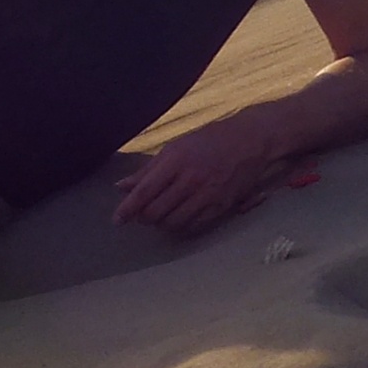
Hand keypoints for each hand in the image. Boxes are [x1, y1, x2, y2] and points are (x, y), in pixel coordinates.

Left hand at [113, 116, 278, 234]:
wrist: (250, 140)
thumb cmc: (208, 140)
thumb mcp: (174, 148)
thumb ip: (147, 170)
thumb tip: (121, 187)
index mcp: (175, 161)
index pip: (144, 191)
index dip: (127, 209)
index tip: (117, 220)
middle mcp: (190, 179)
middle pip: (156, 211)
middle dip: (143, 218)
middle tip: (140, 216)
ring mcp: (207, 194)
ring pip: (174, 222)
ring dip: (161, 224)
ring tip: (158, 217)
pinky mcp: (222, 205)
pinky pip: (194, 225)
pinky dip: (181, 227)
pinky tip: (178, 220)